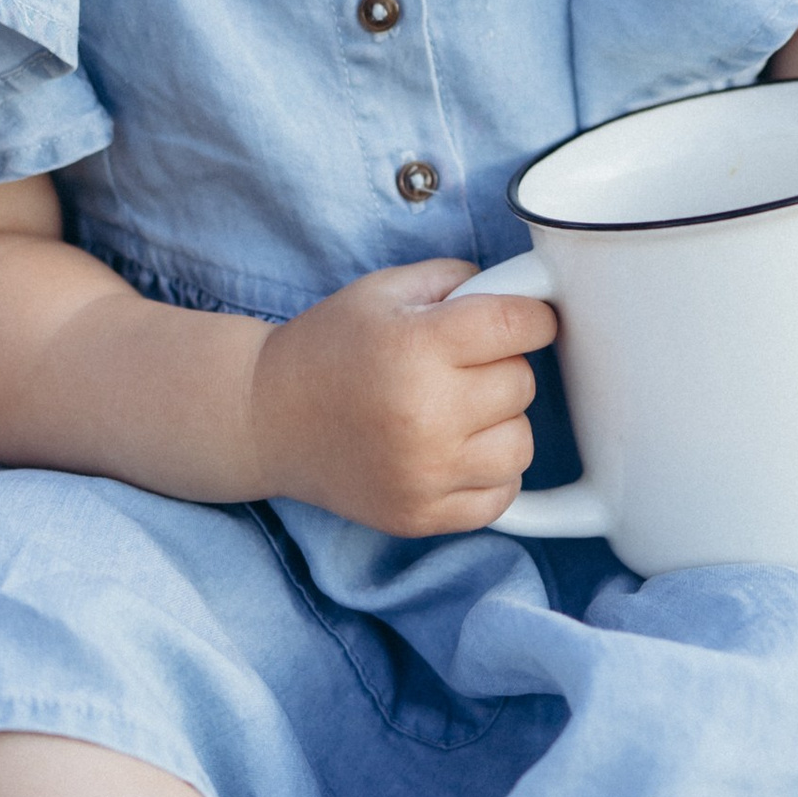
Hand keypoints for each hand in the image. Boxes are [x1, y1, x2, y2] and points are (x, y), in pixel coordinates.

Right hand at [248, 260, 549, 534]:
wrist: (266, 418)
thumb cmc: (329, 346)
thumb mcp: (386, 290)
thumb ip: (461, 280)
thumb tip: (526, 291)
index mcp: (416, 346)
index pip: (521, 326)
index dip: (531, 317)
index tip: (522, 320)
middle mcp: (425, 414)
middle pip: (523, 384)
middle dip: (501, 367)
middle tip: (460, 366)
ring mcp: (424, 474)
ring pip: (522, 444)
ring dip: (500, 424)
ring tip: (457, 411)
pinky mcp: (420, 516)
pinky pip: (501, 496)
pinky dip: (488, 473)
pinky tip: (454, 450)